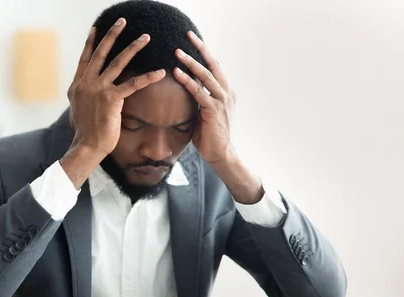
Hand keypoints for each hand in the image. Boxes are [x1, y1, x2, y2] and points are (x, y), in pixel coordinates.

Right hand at [61, 18, 165, 187]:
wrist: (86, 146)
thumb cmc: (85, 133)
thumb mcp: (77, 110)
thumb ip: (82, 97)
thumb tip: (84, 94)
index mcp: (78, 85)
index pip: (86, 58)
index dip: (91, 43)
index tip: (97, 29)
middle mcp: (86, 83)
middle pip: (101, 53)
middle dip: (113, 35)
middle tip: (123, 21)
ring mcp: (98, 89)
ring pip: (118, 62)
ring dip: (133, 47)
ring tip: (146, 37)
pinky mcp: (112, 99)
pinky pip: (133, 84)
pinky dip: (148, 77)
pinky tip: (160, 72)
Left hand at [172, 31, 236, 164]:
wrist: (220, 154)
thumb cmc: (209, 135)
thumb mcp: (204, 113)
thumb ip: (199, 99)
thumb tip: (187, 88)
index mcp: (225, 92)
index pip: (214, 67)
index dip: (204, 52)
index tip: (192, 39)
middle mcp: (226, 93)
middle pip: (213, 65)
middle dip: (200, 49)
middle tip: (187, 35)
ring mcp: (222, 102)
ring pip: (206, 76)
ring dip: (191, 62)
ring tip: (177, 51)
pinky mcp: (214, 111)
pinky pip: (199, 92)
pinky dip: (188, 81)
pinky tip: (177, 73)